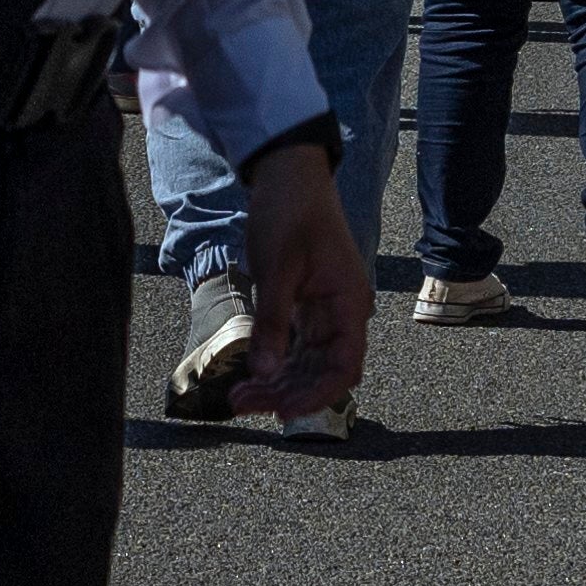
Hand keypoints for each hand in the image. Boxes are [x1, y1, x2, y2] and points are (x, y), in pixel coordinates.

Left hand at [231, 142, 374, 425]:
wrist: (288, 174)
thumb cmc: (289, 213)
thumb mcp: (277, 268)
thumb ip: (272, 322)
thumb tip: (264, 373)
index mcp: (347, 303)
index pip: (344, 366)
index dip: (317, 395)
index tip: (282, 411)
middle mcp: (342, 313)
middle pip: (322, 371)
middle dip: (285, 392)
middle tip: (241, 403)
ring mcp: (325, 311)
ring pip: (307, 363)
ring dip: (277, 382)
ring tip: (238, 397)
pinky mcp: (307, 307)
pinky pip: (296, 347)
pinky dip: (275, 363)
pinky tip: (250, 376)